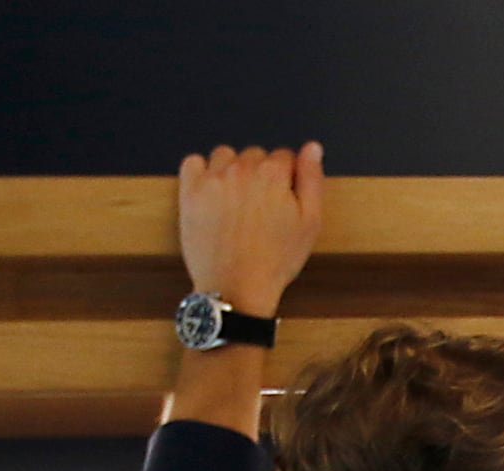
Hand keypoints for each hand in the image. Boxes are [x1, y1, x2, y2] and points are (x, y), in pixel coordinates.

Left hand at [177, 142, 325, 317]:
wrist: (236, 289)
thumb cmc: (275, 261)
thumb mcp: (310, 224)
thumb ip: (312, 180)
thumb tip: (312, 147)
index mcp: (273, 173)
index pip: (283, 156)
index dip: (286, 179)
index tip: (281, 200)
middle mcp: (242, 168)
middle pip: (254, 155)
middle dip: (259, 175)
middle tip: (258, 208)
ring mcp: (213, 178)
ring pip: (225, 156)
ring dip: (231, 170)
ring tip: (234, 202)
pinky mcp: (190, 191)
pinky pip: (193, 162)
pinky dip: (201, 172)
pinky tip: (211, 194)